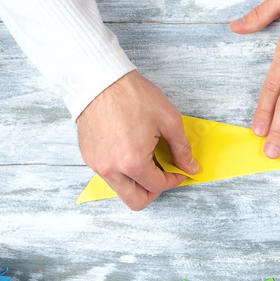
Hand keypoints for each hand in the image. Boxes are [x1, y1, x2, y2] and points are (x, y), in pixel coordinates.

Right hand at [76, 71, 197, 210]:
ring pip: (122, 190)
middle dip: (154, 191)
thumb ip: (182, 148)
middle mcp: (112, 169)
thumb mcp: (168, 120)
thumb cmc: (131, 95)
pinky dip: (123, 172)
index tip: (178, 171)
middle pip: (136, 201)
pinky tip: (132, 152)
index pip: (157, 186)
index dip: (174, 180)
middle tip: (163, 175)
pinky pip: (109, 176)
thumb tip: (189, 166)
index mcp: (132, 162)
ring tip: (148, 161)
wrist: (99, 80)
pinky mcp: (89, 157)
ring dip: (138, 183)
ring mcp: (97, 165)